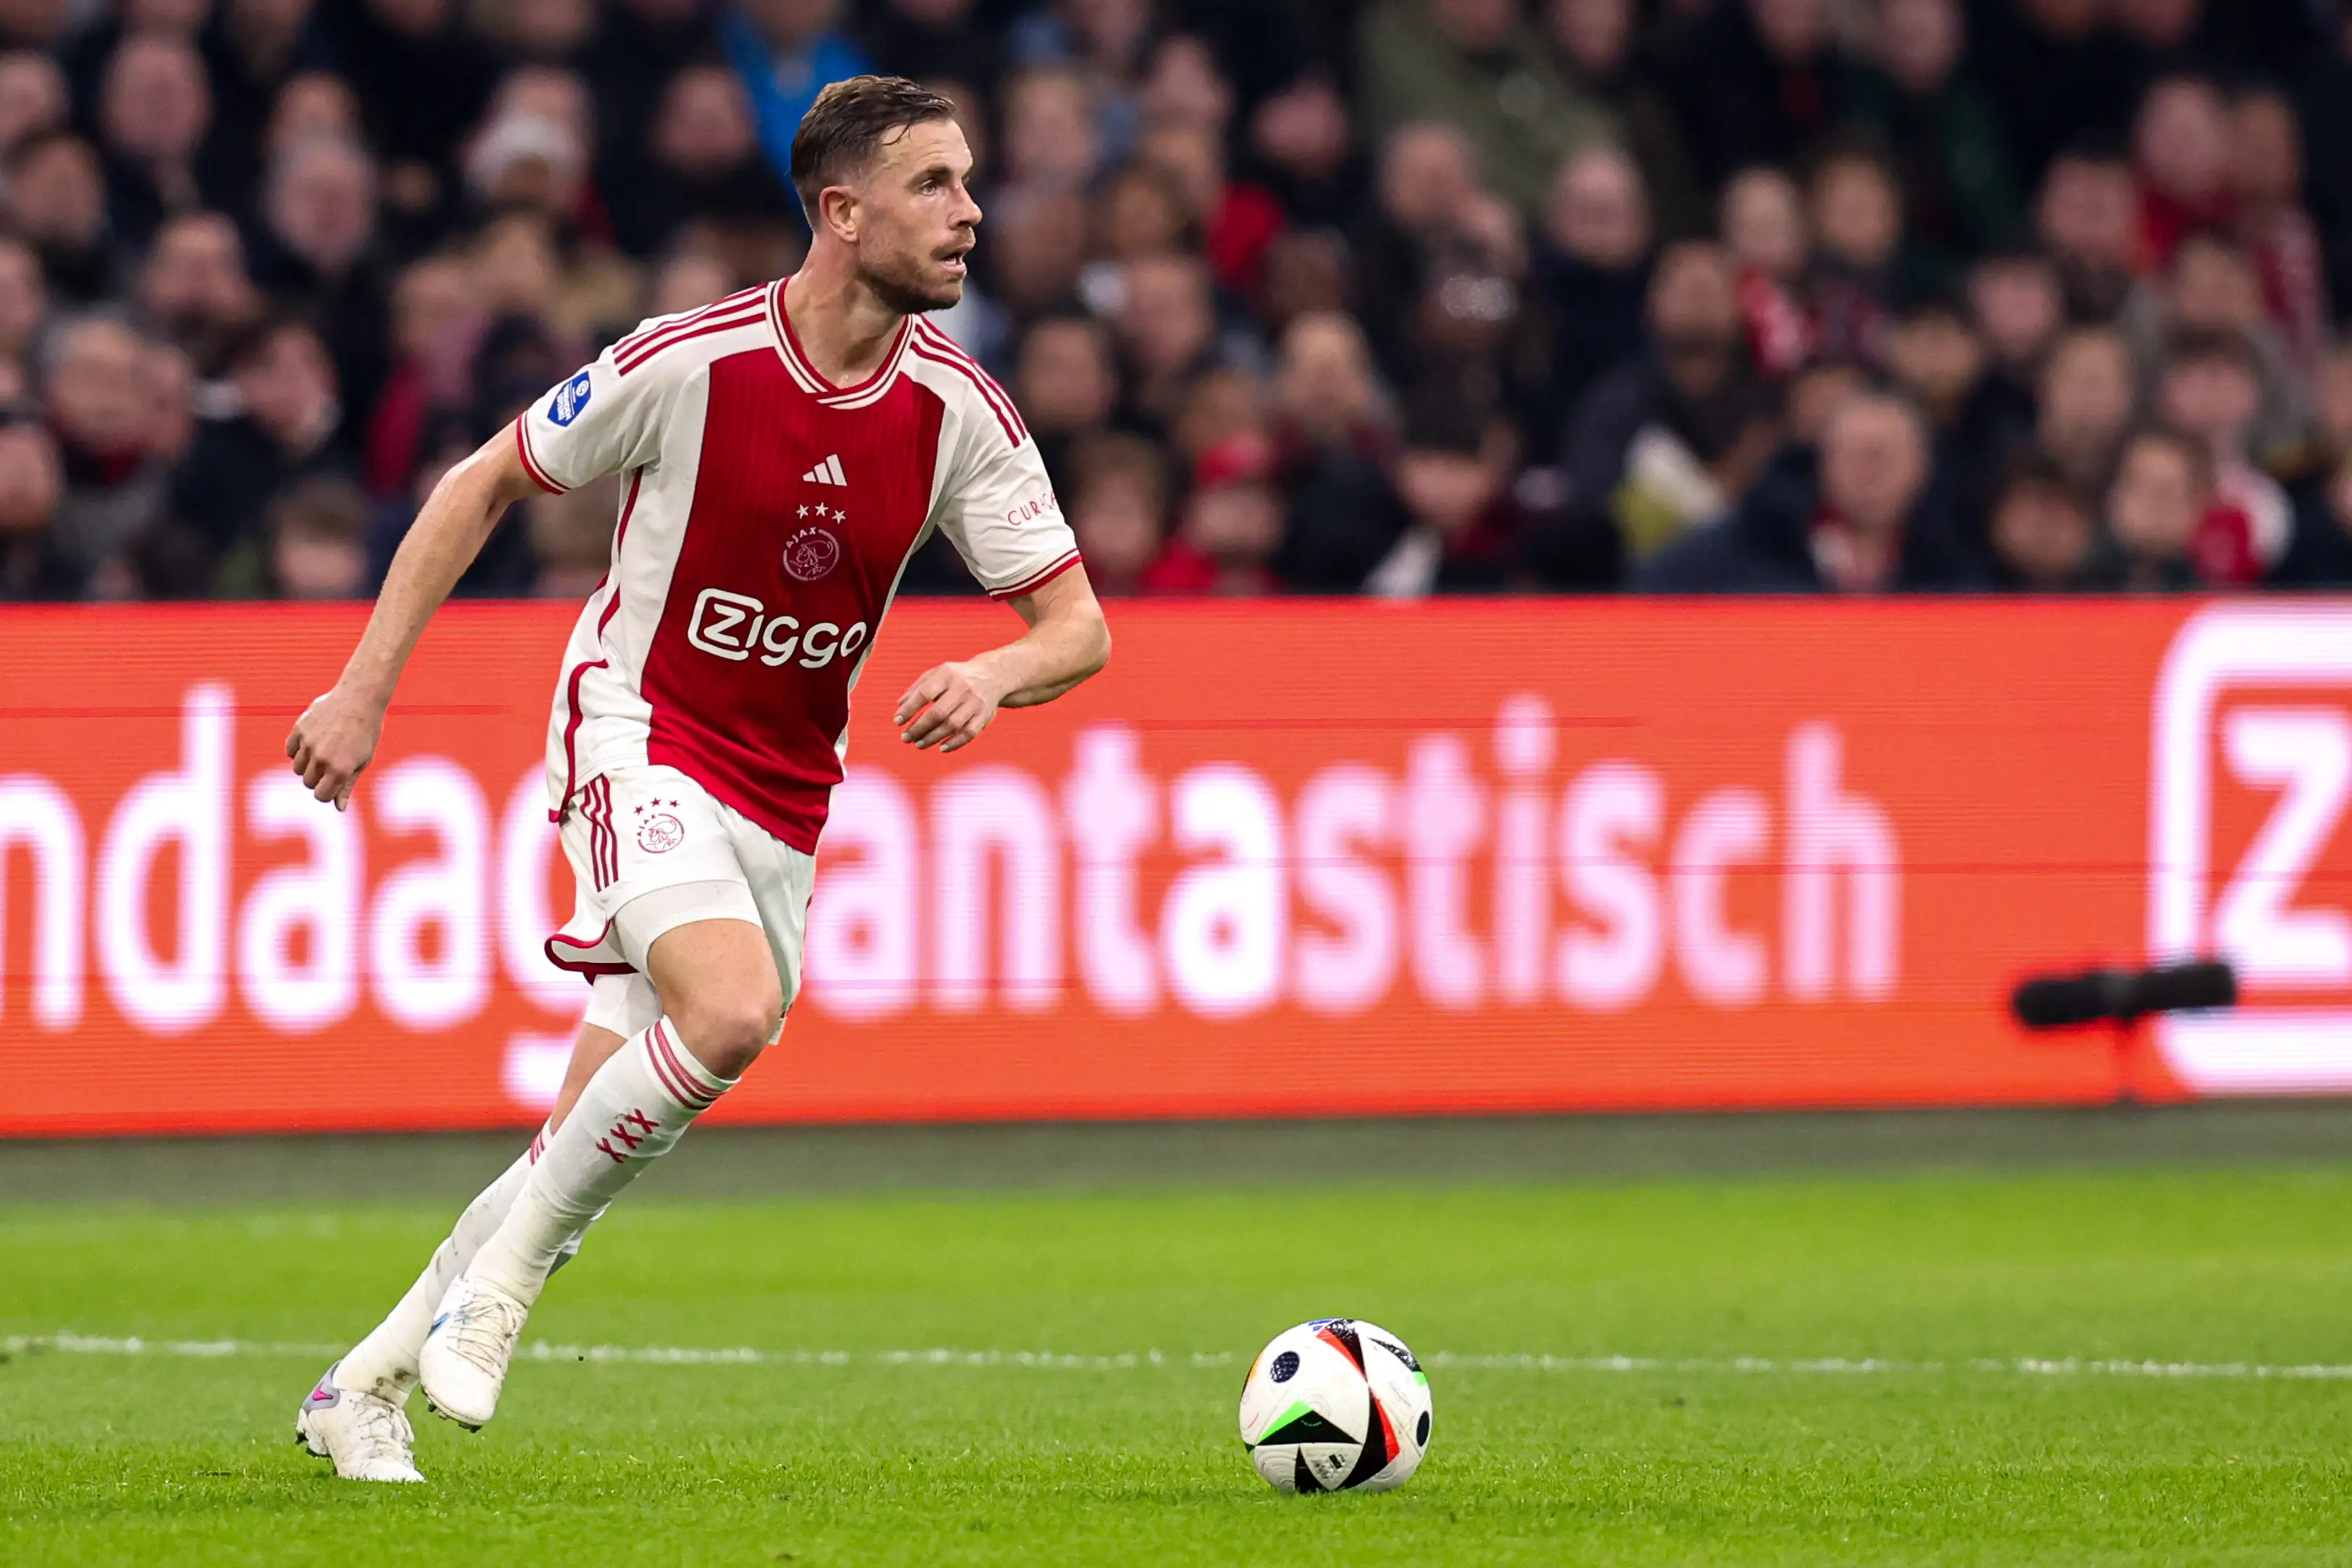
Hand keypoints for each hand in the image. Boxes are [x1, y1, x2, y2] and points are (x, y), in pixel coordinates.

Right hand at [285, 682, 385, 810]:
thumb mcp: (363, 760)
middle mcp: (321, 758)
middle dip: (319, 778)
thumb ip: (347, 785)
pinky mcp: (300, 729)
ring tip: (324, 751)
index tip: (334, 784)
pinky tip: (312, 743)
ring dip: (308, 765)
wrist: (360, 699)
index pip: (321, 796)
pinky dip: (298, 750)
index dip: (327, 793)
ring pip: (298, 768)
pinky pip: (290, 750)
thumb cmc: (366, 732)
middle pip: (308, 782)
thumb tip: (339, 808)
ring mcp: (308, 743)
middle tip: (333, 763)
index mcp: (340, 769)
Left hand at [895, 659, 1004, 752]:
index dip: (909, 708)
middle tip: (905, 738)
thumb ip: (917, 688)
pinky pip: (969, 733)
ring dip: (933, 738)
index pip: (925, 693)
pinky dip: (954, 743)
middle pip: (939, 712)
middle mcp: (963, 688)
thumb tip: (900, 707)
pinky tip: (941, 747)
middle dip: (919, 728)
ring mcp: (976, 703)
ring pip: (952, 725)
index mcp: (948, 675)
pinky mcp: (985, 716)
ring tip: (918, 744)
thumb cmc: (956, 678)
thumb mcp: (937, 674)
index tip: (897, 721)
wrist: (992, 676)